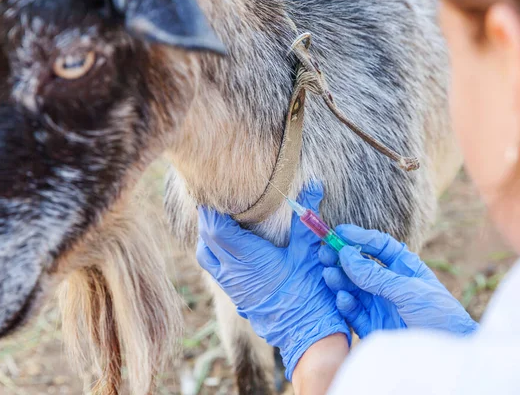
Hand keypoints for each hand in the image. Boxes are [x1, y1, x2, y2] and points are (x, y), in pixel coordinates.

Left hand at [197, 183, 349, 379]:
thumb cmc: (309, 293)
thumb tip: (314, 185)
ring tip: (223, 221)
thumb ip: (305, 218)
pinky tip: (232, 245)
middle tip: (219, 201)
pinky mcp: (236, 296)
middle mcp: (232, 273)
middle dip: (208, 218)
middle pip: (206, 239)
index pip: (215, 228)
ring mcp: (232, 286)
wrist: (307, 334)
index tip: (218, 193)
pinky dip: (216, 252)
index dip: (212, 209)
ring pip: (206, 256)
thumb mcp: (308, 252)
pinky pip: (215, 269)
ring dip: (209, 237)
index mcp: (248, 258)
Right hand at [319, 225, 477, 337]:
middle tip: (325, 253)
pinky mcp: (372, 326)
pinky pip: (353, 312)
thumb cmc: (439, 316)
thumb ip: (376, 275)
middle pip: (360, 266)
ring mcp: (380, 305)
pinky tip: (343, 299)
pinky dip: (346, 305)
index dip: (359, 237)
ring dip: (340, 281)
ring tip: (330, 275)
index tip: (339, 232)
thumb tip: (346, 254)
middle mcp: (389, 284)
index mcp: (404, 269)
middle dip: (342, 259)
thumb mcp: (409, 290)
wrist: (446, 358)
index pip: (379, 247)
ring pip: (353, 288)